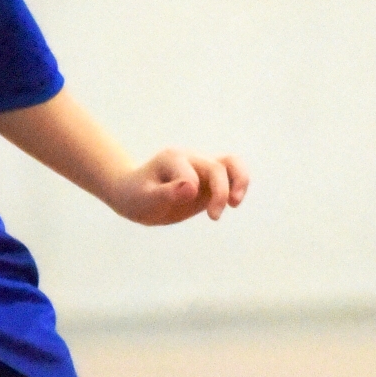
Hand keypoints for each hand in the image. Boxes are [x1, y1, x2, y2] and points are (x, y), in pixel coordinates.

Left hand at [107, 148, 247, 225]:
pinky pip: (233, 175)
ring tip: (235, 203)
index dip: (188, 191)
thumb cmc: (136, 197)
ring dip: (241, 181)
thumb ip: (166, 193)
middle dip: (220, 193)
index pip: (191, 175)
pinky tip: (232, 204)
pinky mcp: (210, 179)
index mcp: (173, 158)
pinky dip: (238, 187)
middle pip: (218, 167)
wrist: (135, 195)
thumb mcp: (145, 199)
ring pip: (232, 163)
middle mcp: (191, 158)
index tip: (177, 203)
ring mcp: (202, 167)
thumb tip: (192, 187)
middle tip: (213, 217)